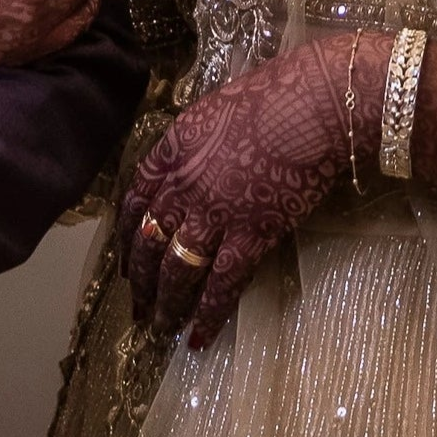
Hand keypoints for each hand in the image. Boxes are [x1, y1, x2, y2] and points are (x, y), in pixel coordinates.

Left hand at [116, 37, 368, 345]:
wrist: (311, 106)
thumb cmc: (273, 98)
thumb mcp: (214, 113)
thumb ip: (195, 145)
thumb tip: (194, 164)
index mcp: (171, 152)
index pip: (134, 201)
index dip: (125, 235)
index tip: (124, 258)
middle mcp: (182, 187)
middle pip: (148, 242)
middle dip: (139, 280)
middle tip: (137, 306)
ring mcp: (213, 215)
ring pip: (176, 271)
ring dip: (166, 304)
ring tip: (160, 327)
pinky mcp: (249, 236)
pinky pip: (220, 285)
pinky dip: (208, 315)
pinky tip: (198, 338)